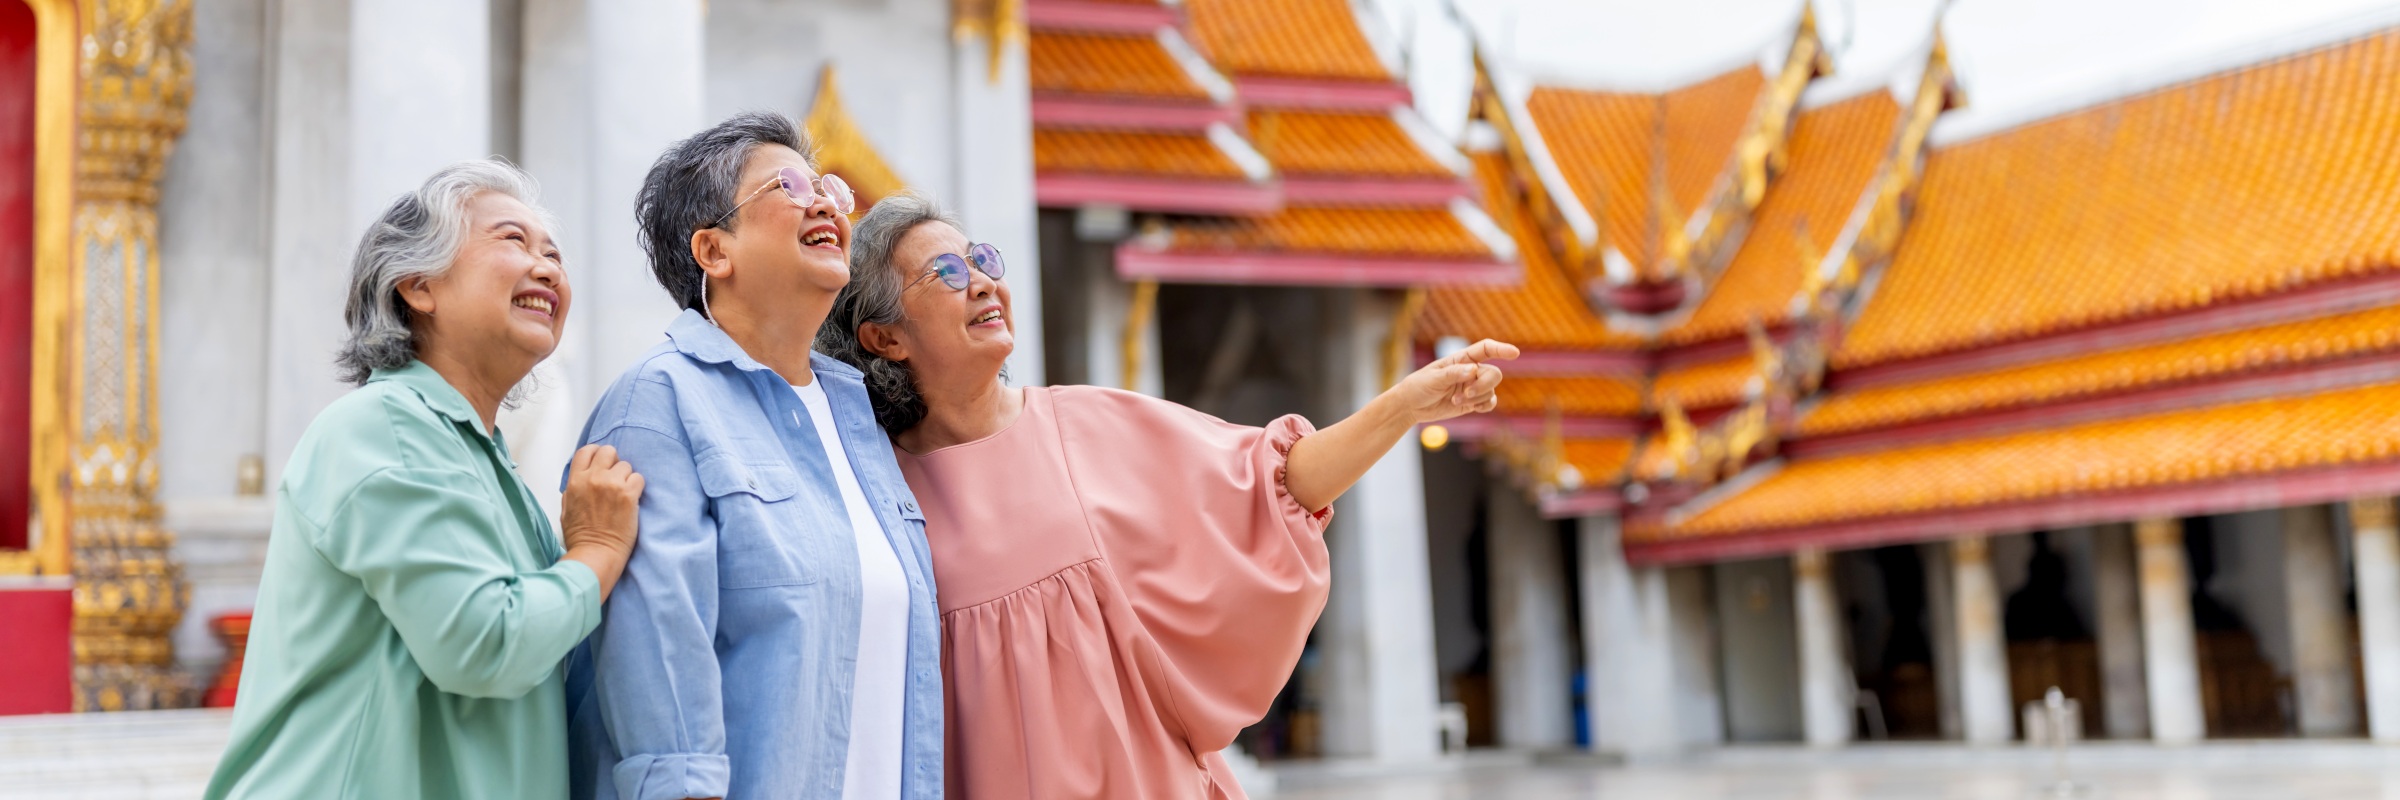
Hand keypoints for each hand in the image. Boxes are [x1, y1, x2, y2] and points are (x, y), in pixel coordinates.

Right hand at [560, 444, 642, 598]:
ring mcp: (611, 485)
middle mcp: (592, 478)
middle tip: (616, 478)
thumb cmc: (580, 537)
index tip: (603, 462)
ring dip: (627, 477)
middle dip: (614, 462)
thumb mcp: (566, 509)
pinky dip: (638, 487)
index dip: (597, 454)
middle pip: (608, 452)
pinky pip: (639, 478)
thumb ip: (573, 490)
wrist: (595, 553)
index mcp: (574, 481)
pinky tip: (632, 501)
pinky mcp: (628, 494)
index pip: (586, 451)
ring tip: (623, 495)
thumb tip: (580, 479)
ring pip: (626, 465)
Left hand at [1386, 339, 1518, 423]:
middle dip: (1483, 385)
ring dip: (1477, 398)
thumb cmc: (1419, 386)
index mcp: (1461, 359)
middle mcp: (1470, 371)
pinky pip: (1489, 402)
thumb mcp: (1433, 379)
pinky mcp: (1472, 402)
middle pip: (1493, 374)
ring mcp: (1472, 387)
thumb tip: (1474, 370)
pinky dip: (1484, 405)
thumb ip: (1454, 374)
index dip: (1501, 349)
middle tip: (1466, 394)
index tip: (1514, 353)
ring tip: (1456, 401)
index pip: (1485, 350)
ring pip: (1491, 390)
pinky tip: (1472, 408)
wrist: (1411, 406)